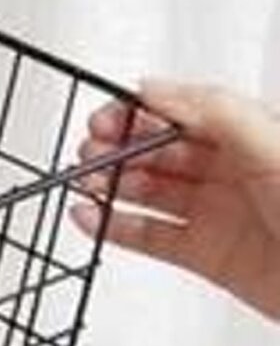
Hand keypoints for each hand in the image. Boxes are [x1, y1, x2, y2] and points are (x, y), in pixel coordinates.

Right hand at [73, 79, 279, 321]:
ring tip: (84, 184)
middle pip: (159, 150)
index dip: (141, 112)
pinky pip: (150, 237)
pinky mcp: (207, 255)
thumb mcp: (274, 146)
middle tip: (91, 153)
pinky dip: (115, 228)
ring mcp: (217, 213)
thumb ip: (216, 112)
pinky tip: (93, 218)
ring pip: (149, 192)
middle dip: (119, 148)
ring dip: (110, 185)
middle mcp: (231, 170)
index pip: (182, 111)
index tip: (109, 116)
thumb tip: (158, 90)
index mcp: (249, 134)